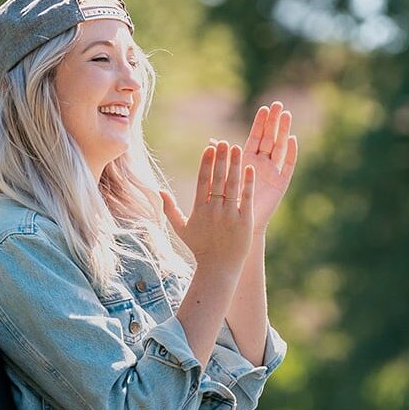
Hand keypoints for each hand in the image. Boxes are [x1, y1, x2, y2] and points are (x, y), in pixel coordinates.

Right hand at [161, 140, 255, 274]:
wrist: (219, 268)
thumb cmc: (200, 248)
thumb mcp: (182, 229)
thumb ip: (170, 210)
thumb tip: (158, 191)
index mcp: (200, 210)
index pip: (203, 181)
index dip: (206, 163)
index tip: (209, 147)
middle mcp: (214, 210)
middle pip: (218, 179)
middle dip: (220, 159)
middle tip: (223, 142)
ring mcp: (230, 215)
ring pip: (232, 186)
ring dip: (234, 165)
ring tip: (236, 148)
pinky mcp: (244, 221)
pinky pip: (246, 198)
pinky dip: (248, 183)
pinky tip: (250, 168)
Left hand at [212, 101, 297, 233]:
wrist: (238, 225)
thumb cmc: (228, 203)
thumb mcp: (222, 178)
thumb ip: (220, 160)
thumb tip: (212, 142)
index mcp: (247, 159)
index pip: (256, 136)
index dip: (260, 123)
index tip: (264, 108)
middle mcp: (262, 163)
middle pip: (270, 138)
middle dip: (274, 122)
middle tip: (278, 105)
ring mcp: (273, 172)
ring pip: (280, 147)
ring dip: (283, 132)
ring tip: (287, 115)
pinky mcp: (281, 183)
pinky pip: (288, 166)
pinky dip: (291, 153)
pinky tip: (293, 140)